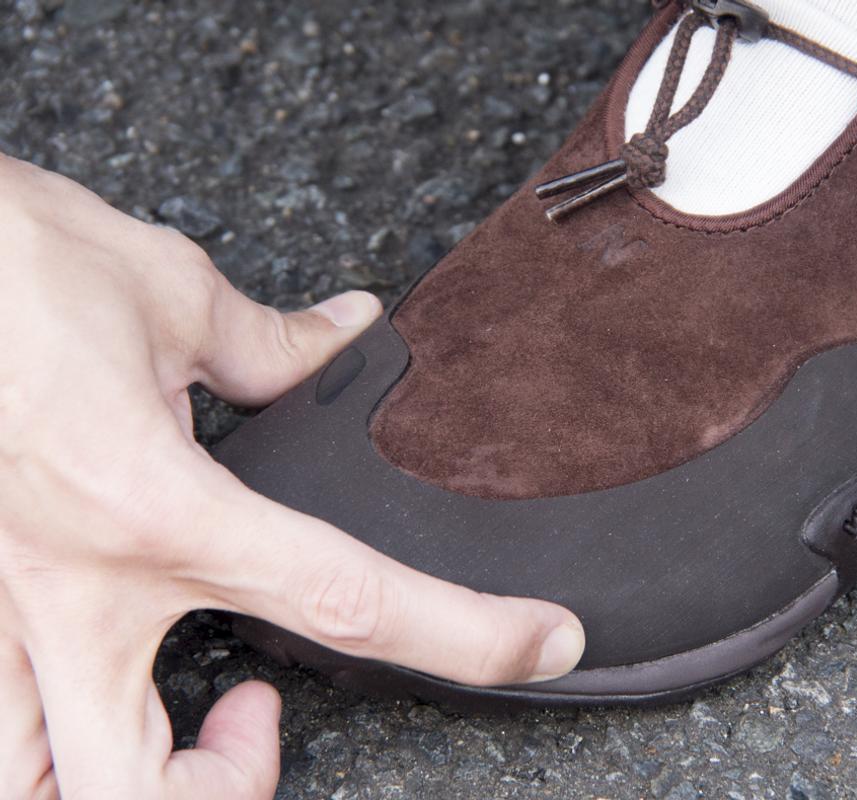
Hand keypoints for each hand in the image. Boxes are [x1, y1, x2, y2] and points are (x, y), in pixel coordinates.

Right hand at [0, 154, 585, 798]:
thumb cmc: (10, 260)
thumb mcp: (169, 292)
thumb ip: (273, 343)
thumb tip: (346, 334)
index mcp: (157, 509)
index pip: (348, 602)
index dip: (466, 636)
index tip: (539, 643)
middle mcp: (71, 588)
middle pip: (140, 789)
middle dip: (227, 785)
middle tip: (263, 716)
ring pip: (25, 790)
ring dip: (125, 783)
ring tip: (175, 724)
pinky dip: (37, 736)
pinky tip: (83, 674)